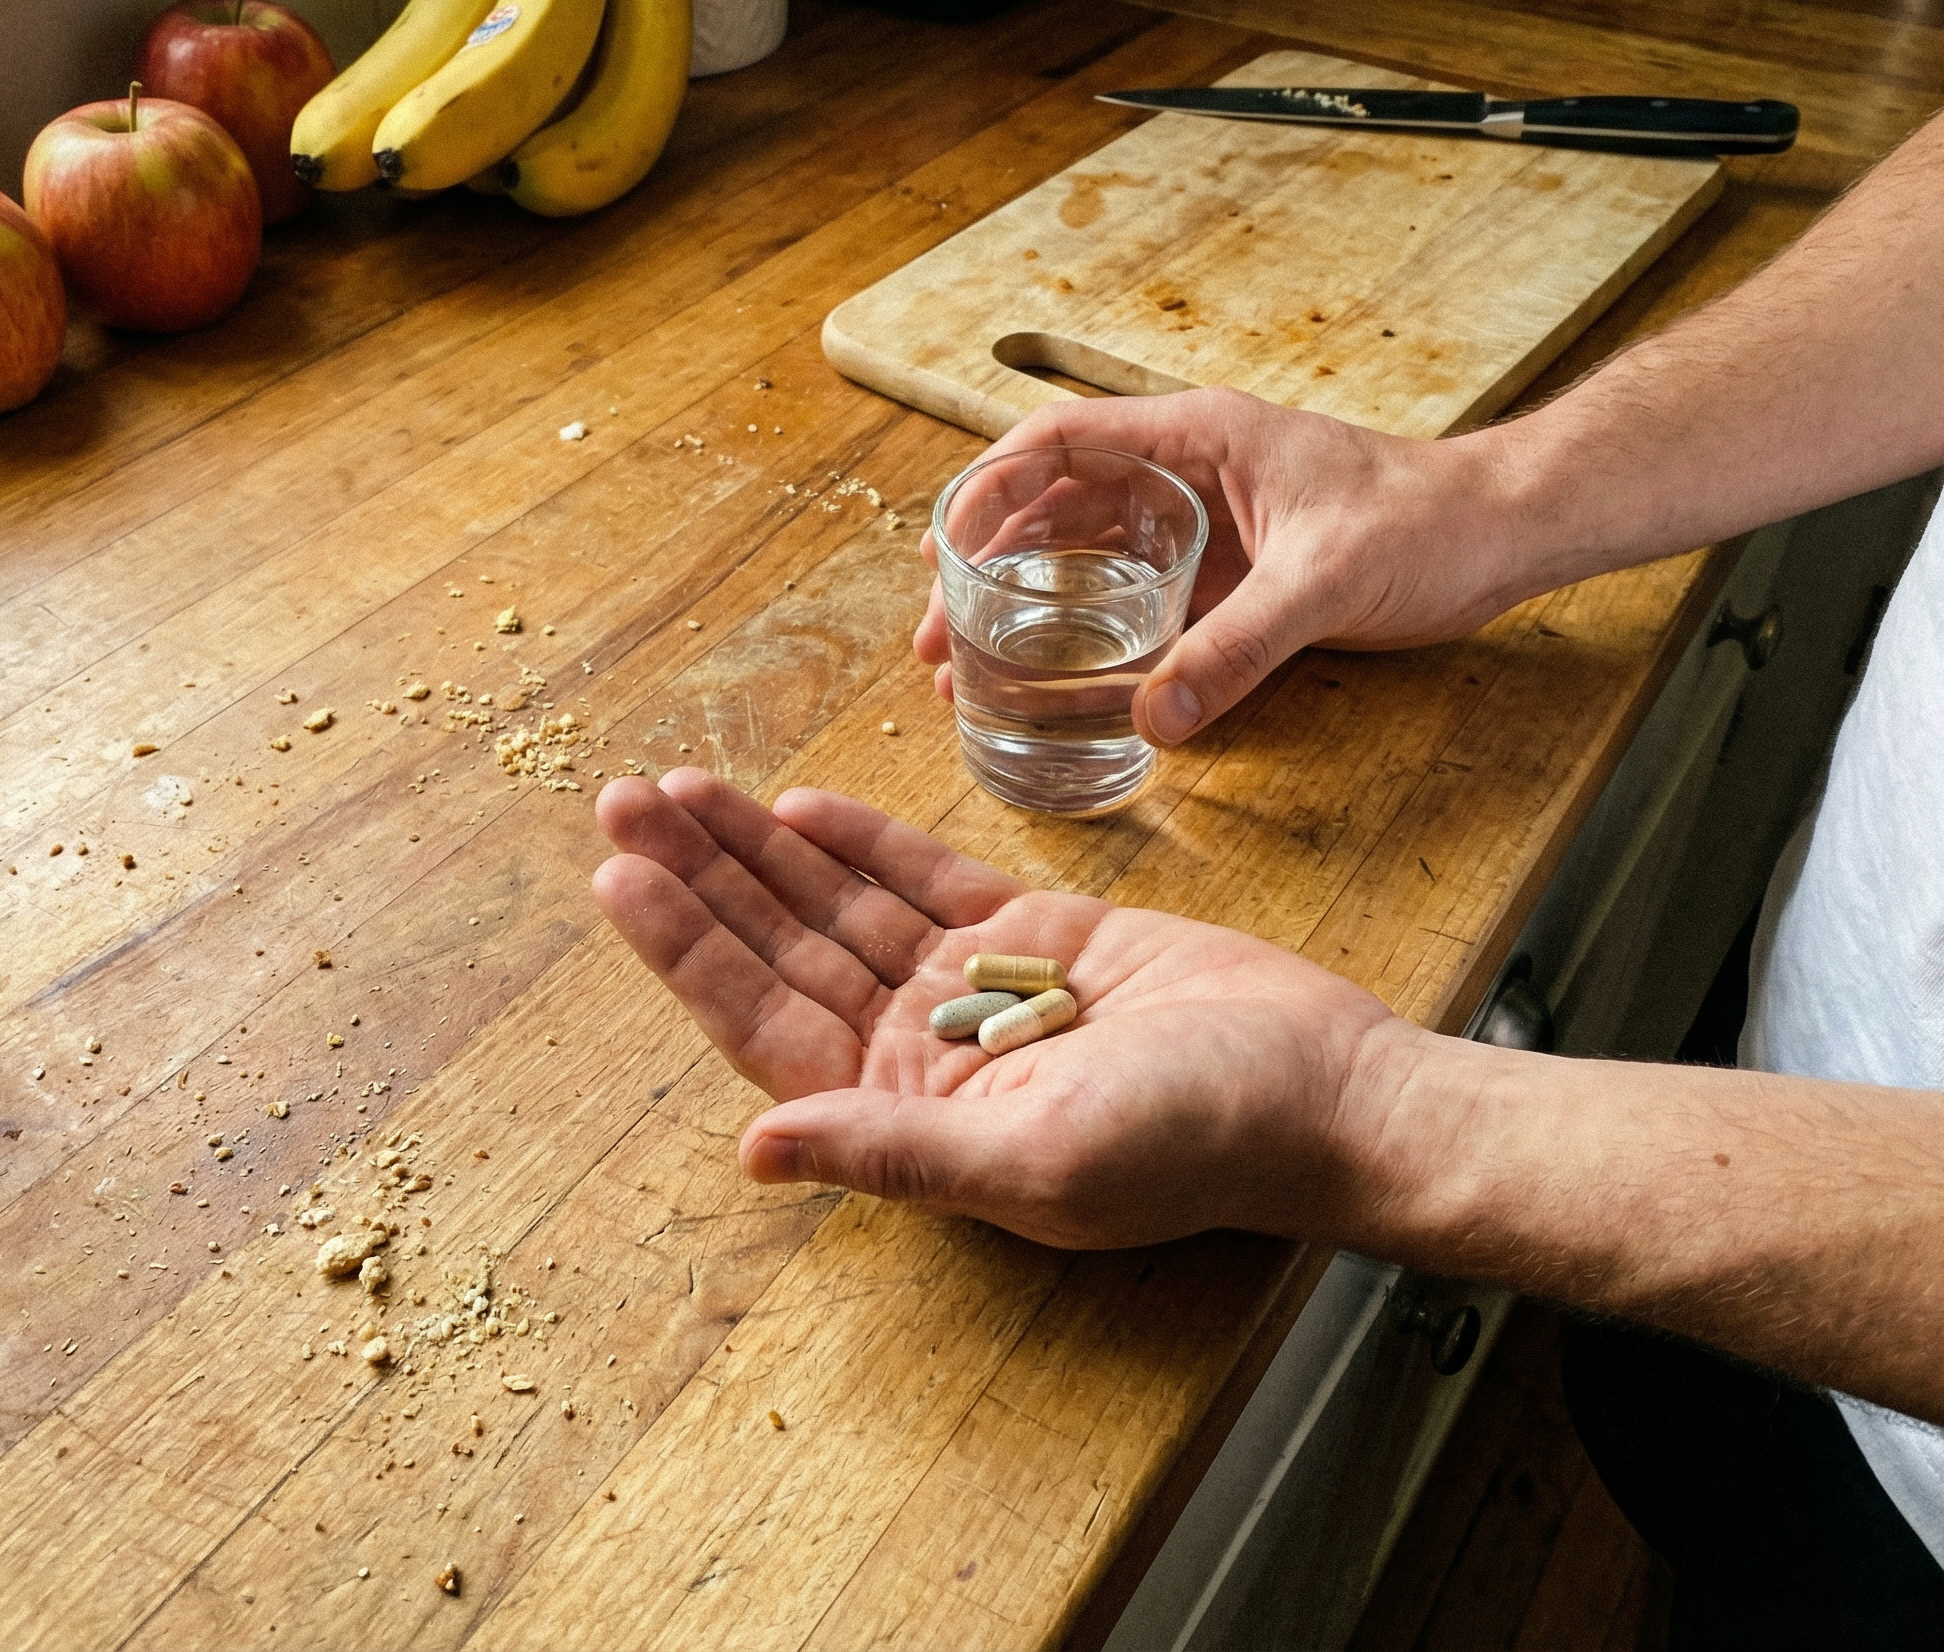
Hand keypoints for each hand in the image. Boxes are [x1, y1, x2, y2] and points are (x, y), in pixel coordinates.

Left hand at [591, 769, 1418, 1247]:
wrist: (1324, 1086)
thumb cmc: (1194, 1143)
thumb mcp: (1035, 1156)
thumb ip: (893, 1151)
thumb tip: (753, 1153)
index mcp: (908, 1115)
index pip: (764, 1022)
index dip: (689, 950)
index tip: (619, 878)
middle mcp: (925, 1051)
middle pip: (784, 948)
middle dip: (702, 876)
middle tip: (619, 800)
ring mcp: (977, 985)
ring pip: (841, 902)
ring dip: (761, 847)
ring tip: (681, 786)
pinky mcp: (1038, 931)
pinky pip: (924, 876)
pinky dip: (862, 839)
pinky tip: (798, 805)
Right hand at [914, 389, 1533, 746]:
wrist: (1505, 533)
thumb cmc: (1430, 522)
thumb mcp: (1323, 584)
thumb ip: (1237, 649)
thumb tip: (1154, 716)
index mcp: (1198, 437)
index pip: (1060, 441)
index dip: (988, 491)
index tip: (941, 549)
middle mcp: (1190, 472)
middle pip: (1057, 506)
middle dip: (987, 566)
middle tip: (936, 635)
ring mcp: (1207, 524)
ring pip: (1089, 556)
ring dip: (1028, 604)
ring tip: (971, 666)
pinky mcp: (1232, 574)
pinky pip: (1139, 598)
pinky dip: (1091, 633)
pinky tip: (1060, 679)